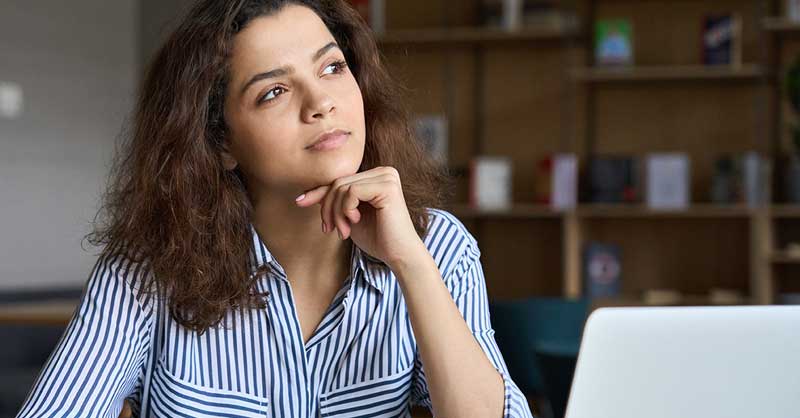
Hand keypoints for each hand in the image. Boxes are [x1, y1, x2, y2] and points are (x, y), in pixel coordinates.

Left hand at [295, 166, 423, 268]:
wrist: (399, 256)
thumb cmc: (377, 239)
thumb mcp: (348, 217)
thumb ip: (334, 202)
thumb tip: (305, 194)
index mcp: (376, 176)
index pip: (340, 180)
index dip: (318, 192)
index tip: (300, 202)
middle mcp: (383, 172)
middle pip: (338, 182)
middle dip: (328, 208)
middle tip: (331, 230)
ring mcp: (387, 177)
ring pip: (342, 187)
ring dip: (336, 213)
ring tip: (343, 231)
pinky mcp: (387, 186)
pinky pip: (351, 191)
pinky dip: (345, 210)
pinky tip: (354, 222)